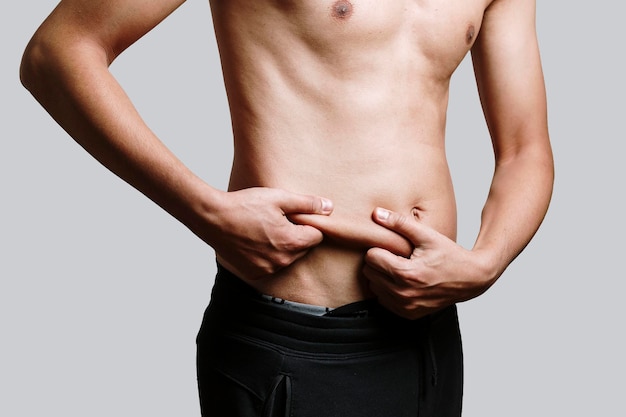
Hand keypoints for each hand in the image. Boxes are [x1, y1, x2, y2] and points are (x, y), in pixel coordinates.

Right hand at [207, 187, 332, 279]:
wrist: (212, 218)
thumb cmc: (245, 205)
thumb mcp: (279, 198)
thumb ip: (307, 204)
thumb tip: (330, 207)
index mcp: (291, 242)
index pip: (316, 236)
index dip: (307, 224)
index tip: (294, 216)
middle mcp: (282, 261)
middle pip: (303, 248)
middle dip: (296, 235)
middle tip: (277, 220)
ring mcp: (267, 269)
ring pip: (287, 257)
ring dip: (282, 246)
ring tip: (264, 228)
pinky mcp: (254, 273)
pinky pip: (271, 264)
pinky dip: (268, 254)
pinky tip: (255, 240)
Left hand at [363, 208, 495, 319]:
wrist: (471, 279)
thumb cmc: (450, 255)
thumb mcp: (427, 235)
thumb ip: (399, 223)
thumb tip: (376, 213)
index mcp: (407, 273)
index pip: (371, 257)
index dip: (380, 248)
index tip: (393, 247)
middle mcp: (404, 294)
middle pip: (369, 273)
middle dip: (379, 262)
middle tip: (396, 257)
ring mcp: (406, 306)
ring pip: (373, 287)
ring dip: (381, 277)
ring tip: (400, 268)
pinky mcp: (408, 314)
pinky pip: (383, 300)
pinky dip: (388, 290)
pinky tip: (402, 281)